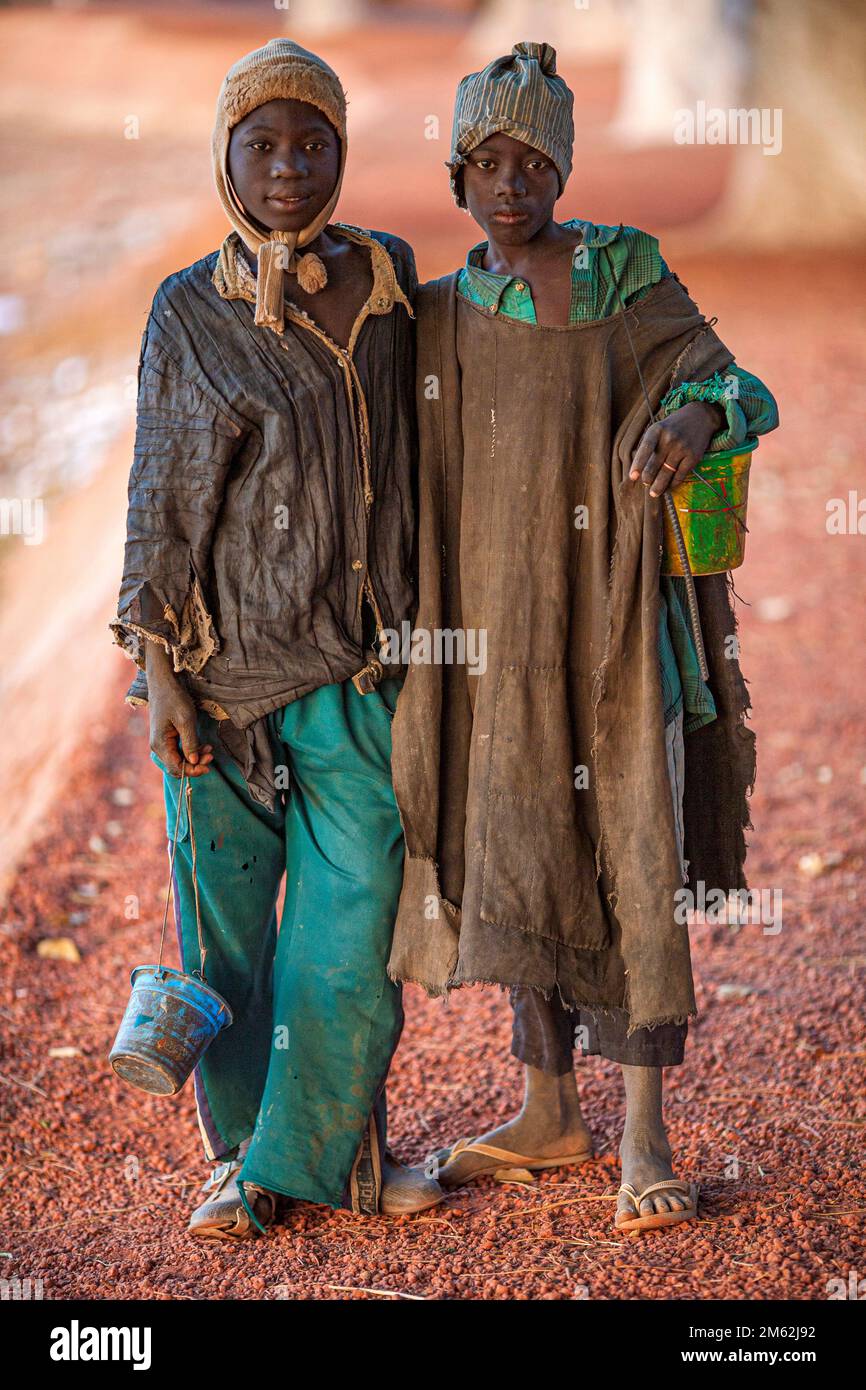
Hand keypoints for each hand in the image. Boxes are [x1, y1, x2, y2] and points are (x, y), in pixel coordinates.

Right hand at [145, 642, 213, 777]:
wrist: (163, 682)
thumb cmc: (174, 698)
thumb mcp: (186, 720)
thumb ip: (190, 742)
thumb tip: (194, 761)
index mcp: (160, 744)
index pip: (176, 768)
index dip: (192, 771)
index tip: (208, 766)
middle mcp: (158, 746)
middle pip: (177, 766)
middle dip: (195, 764)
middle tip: (211, 756)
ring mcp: (162, 742)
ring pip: (179, 759)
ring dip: (195, 757)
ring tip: (210, 749)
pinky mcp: (167, 737)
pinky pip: (179, 751)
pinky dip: (192, 750)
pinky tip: (203, 746)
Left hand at [629, 401, 725, 497]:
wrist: (699, 417)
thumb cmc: (673, 427)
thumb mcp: (658, 429)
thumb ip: (649, 446)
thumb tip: (640, 472)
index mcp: (657, 430)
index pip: (645, 449)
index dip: (638, 465)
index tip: (632, 477)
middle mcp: (669, 439)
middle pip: (654, 466)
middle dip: (648, 479)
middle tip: (646, 484)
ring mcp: (682, 448)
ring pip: (666, 474)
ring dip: (658, 486)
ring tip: (654, 493)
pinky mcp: (693, 456)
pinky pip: (680, 476)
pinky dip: (673, 484)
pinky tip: (668, 486)